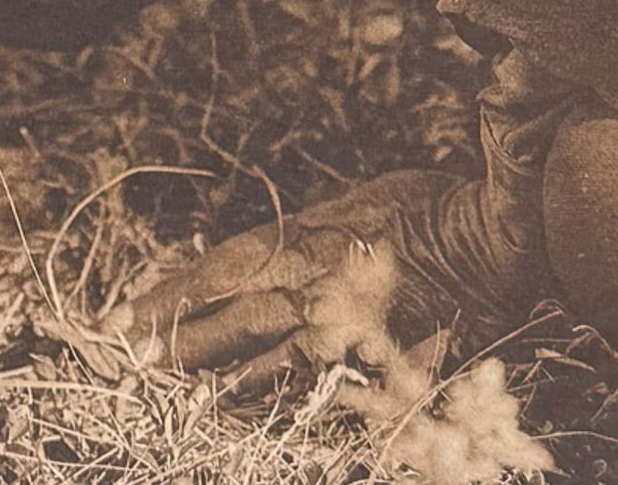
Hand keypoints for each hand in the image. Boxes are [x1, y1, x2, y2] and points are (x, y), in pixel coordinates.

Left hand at [104, 167, 525, 389]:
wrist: (492, 242)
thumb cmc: (429, 211)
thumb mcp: (358, 203)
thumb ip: (307, 233)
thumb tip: (266, 252)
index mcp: (303, 242)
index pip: (216, 272)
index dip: (169, 294)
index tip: (126, 313)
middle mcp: (310, 290)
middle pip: (223, 321)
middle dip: (170, 340)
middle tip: (125, 356)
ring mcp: (339, 337)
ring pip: (254, 365)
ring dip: (208, 378)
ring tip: (164, 389)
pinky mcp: (369, 374)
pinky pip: (309, 398)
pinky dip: (269, 406)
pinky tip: (238, 414)